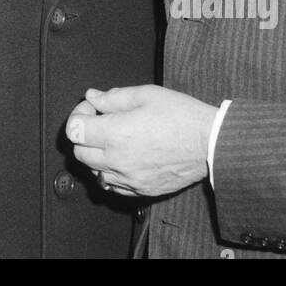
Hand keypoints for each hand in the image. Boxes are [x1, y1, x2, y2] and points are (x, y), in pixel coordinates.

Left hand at [65, 84, 218, 197]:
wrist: (210, 143)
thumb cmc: (182, 116)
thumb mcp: (146, 94)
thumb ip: (113, 97)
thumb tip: (92, 97)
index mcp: (116, 134)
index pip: (74, 130)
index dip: (79, 115)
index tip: (92, 109)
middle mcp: (118, 160)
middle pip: (79, 153)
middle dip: (85, 135)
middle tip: (101, 123)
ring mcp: (129, 179)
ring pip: (94, 171)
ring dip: (96, 155)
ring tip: (113, 141)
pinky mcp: (141, 190)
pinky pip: (112, 185)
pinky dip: (110, 173)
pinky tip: (123, 158)